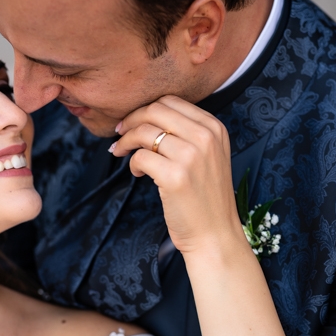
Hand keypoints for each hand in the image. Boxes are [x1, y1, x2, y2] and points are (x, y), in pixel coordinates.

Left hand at [110, 95, 245, 256]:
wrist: (215, 234)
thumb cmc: (206, 198)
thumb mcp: (209, 156)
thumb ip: (188, 134)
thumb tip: (147, 116)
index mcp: (214, 128)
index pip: (172, 101)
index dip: (146, 109)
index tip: (133, 121)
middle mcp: (205, 137)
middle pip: (156, 110)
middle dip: (131, 119)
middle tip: (119, 133)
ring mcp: (191, 156)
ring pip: (144, 132)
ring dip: (126, 141)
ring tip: (121, 153)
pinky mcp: (175, 176)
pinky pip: (141, 157)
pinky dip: (132, 163)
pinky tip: (138, 174)